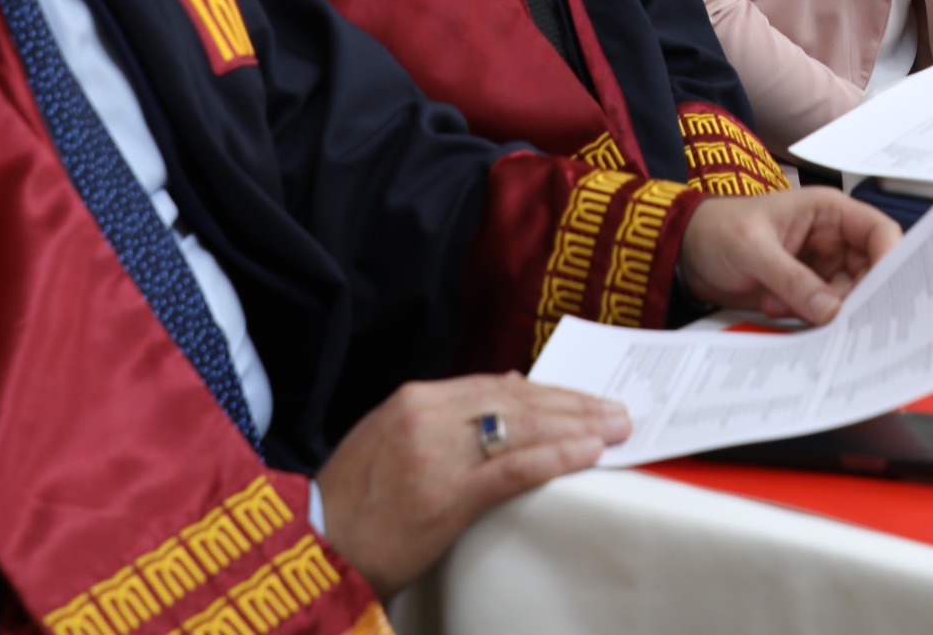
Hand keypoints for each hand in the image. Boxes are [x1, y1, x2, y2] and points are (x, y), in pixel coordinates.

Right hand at [314, 373, 629, 597]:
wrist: (316, 548)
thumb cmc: (354, 502)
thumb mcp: (388, 439)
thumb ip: (444, 415)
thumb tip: (507, 389)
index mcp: (414, 399)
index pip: (498, 385)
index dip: (548, 391)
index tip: (582, 398)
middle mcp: (428, 416)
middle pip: (519, 401)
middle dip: (573, 405)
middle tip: (615, 411)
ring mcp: (438, 455)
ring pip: (524, 428)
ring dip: (578, 426)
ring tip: (615, 428)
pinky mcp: (448, 496)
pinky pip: (515, 468)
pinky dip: (557, 457)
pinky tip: (587, 453)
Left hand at [676, 187, 901, 323]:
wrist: (684, 254)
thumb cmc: (716, 229)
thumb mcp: (753, 249)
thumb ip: (791, 278)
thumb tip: (829, 309)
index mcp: (828, 212)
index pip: (878, 233)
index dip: (891, 260)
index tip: (885, 292)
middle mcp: (831, 239)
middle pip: (870, 272)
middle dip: (853, 296)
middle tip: (833, 317)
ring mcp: (819, 267)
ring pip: (848, 297)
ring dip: (821, 310)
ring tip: (780, 304)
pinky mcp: (805, 292)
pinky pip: (823, 311)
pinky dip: (806, 318)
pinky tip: (774, 308)